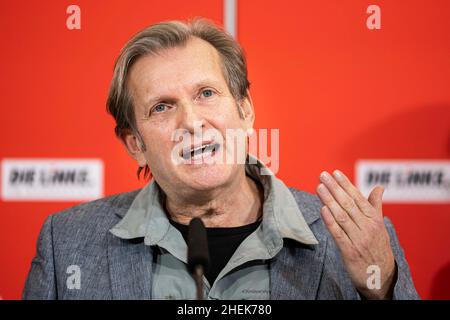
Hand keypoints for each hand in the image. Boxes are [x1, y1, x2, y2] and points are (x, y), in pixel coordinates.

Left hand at [316, 170, 396, 298]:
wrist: (381, 277)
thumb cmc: (378, 247)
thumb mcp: (380, 226)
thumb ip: (375, 206)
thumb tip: (379, 187)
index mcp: (374, 220)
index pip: (358, 198)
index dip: (346, 185)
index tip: (335, 173)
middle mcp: (367, 228)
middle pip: (348, 204)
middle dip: (334, 188)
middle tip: (323, 175)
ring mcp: (358, 239)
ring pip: (342, 216)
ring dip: (329, 200)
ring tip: (319, 188)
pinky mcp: (349, 251)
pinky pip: (338, 234)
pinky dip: (330, 221)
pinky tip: (322, 209)